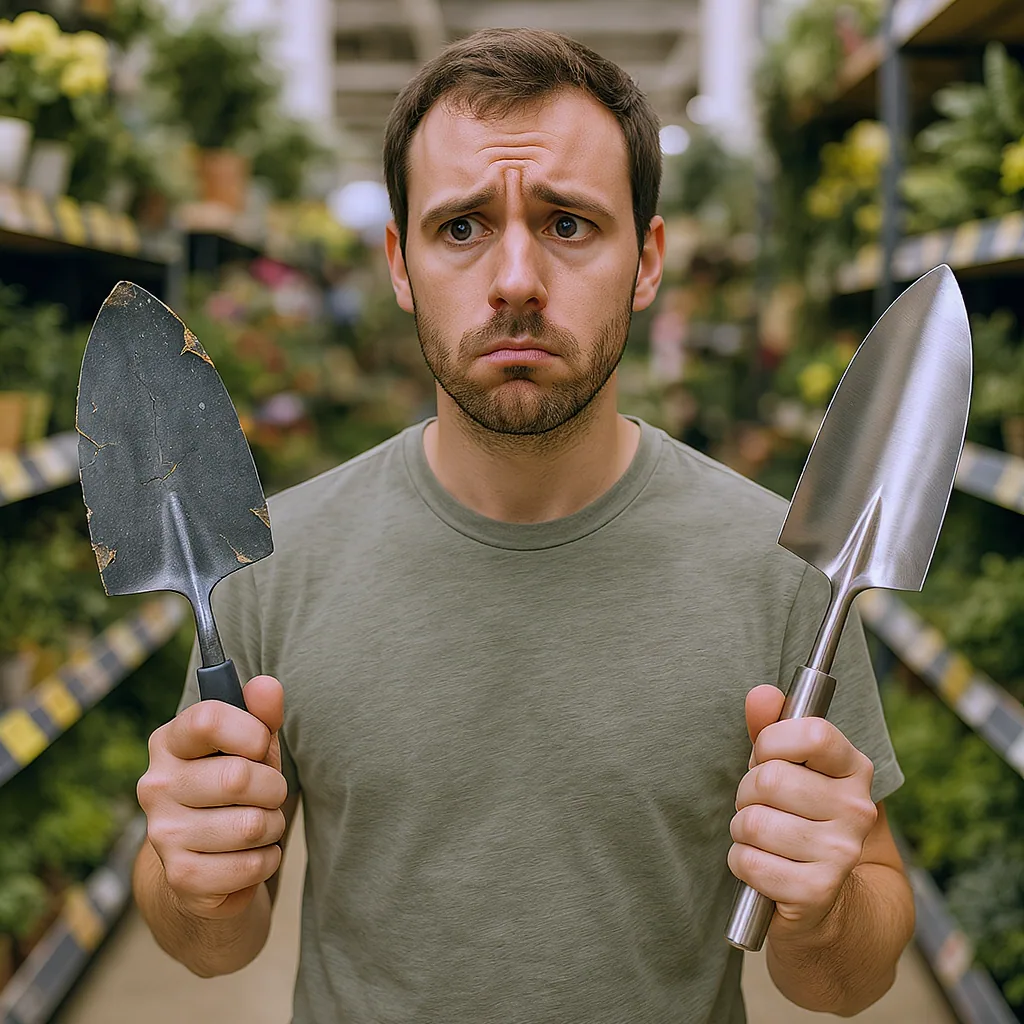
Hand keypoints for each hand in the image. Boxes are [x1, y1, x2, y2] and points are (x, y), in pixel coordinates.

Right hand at [136, 675, 287, 920]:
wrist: (209, 862)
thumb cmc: (237, 788)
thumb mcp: (252, 746)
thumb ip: (262, 713)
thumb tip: (266, 686)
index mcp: (170, 743)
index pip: (207, 719)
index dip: (251, 731)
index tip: (261, 745)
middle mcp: (156, 785)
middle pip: (238, 777)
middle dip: (273, 787)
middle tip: (269, 794)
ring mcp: (163, 833)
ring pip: (250, 825)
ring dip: (272, 826)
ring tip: (260, 824)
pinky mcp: (180, 877)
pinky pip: (249, 865)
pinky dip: (267, 860)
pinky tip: (253, 855)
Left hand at [727, 684, 877, 937]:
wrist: (827, 902)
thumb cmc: (796, 818)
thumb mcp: (787, 768)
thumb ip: (770, 729)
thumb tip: (760, 694)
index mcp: (854, 769)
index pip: (811, 733)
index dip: (771, 742)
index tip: (765, 758)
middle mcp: (857, 809)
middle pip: (770, 779)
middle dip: (747, 793)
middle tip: (761, 807)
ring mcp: (841, 852)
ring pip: (753, 822)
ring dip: (742, 831)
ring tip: (762, 838)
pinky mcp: (817, 890)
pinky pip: (749, 862)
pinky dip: (742, 863)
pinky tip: (762, 867)